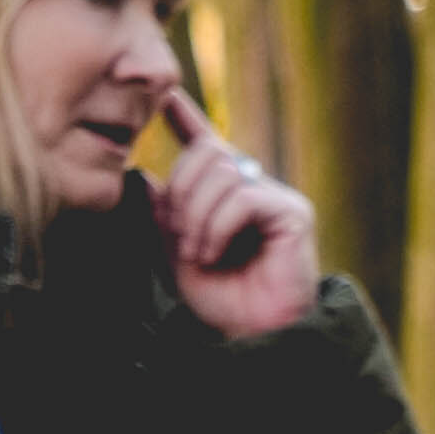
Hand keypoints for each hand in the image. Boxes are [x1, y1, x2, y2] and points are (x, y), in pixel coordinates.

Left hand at [155, 86, 319, 339]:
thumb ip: (162, 214)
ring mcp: (277, 198)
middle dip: (183, 191)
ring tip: (197, 254)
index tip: (165, 97)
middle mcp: (255, 188)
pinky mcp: (293, 214)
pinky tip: (213, 254)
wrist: (251, 336)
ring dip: (197, 216)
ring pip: (225, 174)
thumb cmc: (219, 300)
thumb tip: (141, 175)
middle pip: (210, 153)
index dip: (185, 117)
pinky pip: (244, 197)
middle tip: (180, 238)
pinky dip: (218, 226)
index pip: (205, 144)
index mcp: (226, 194)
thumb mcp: (176, 252)